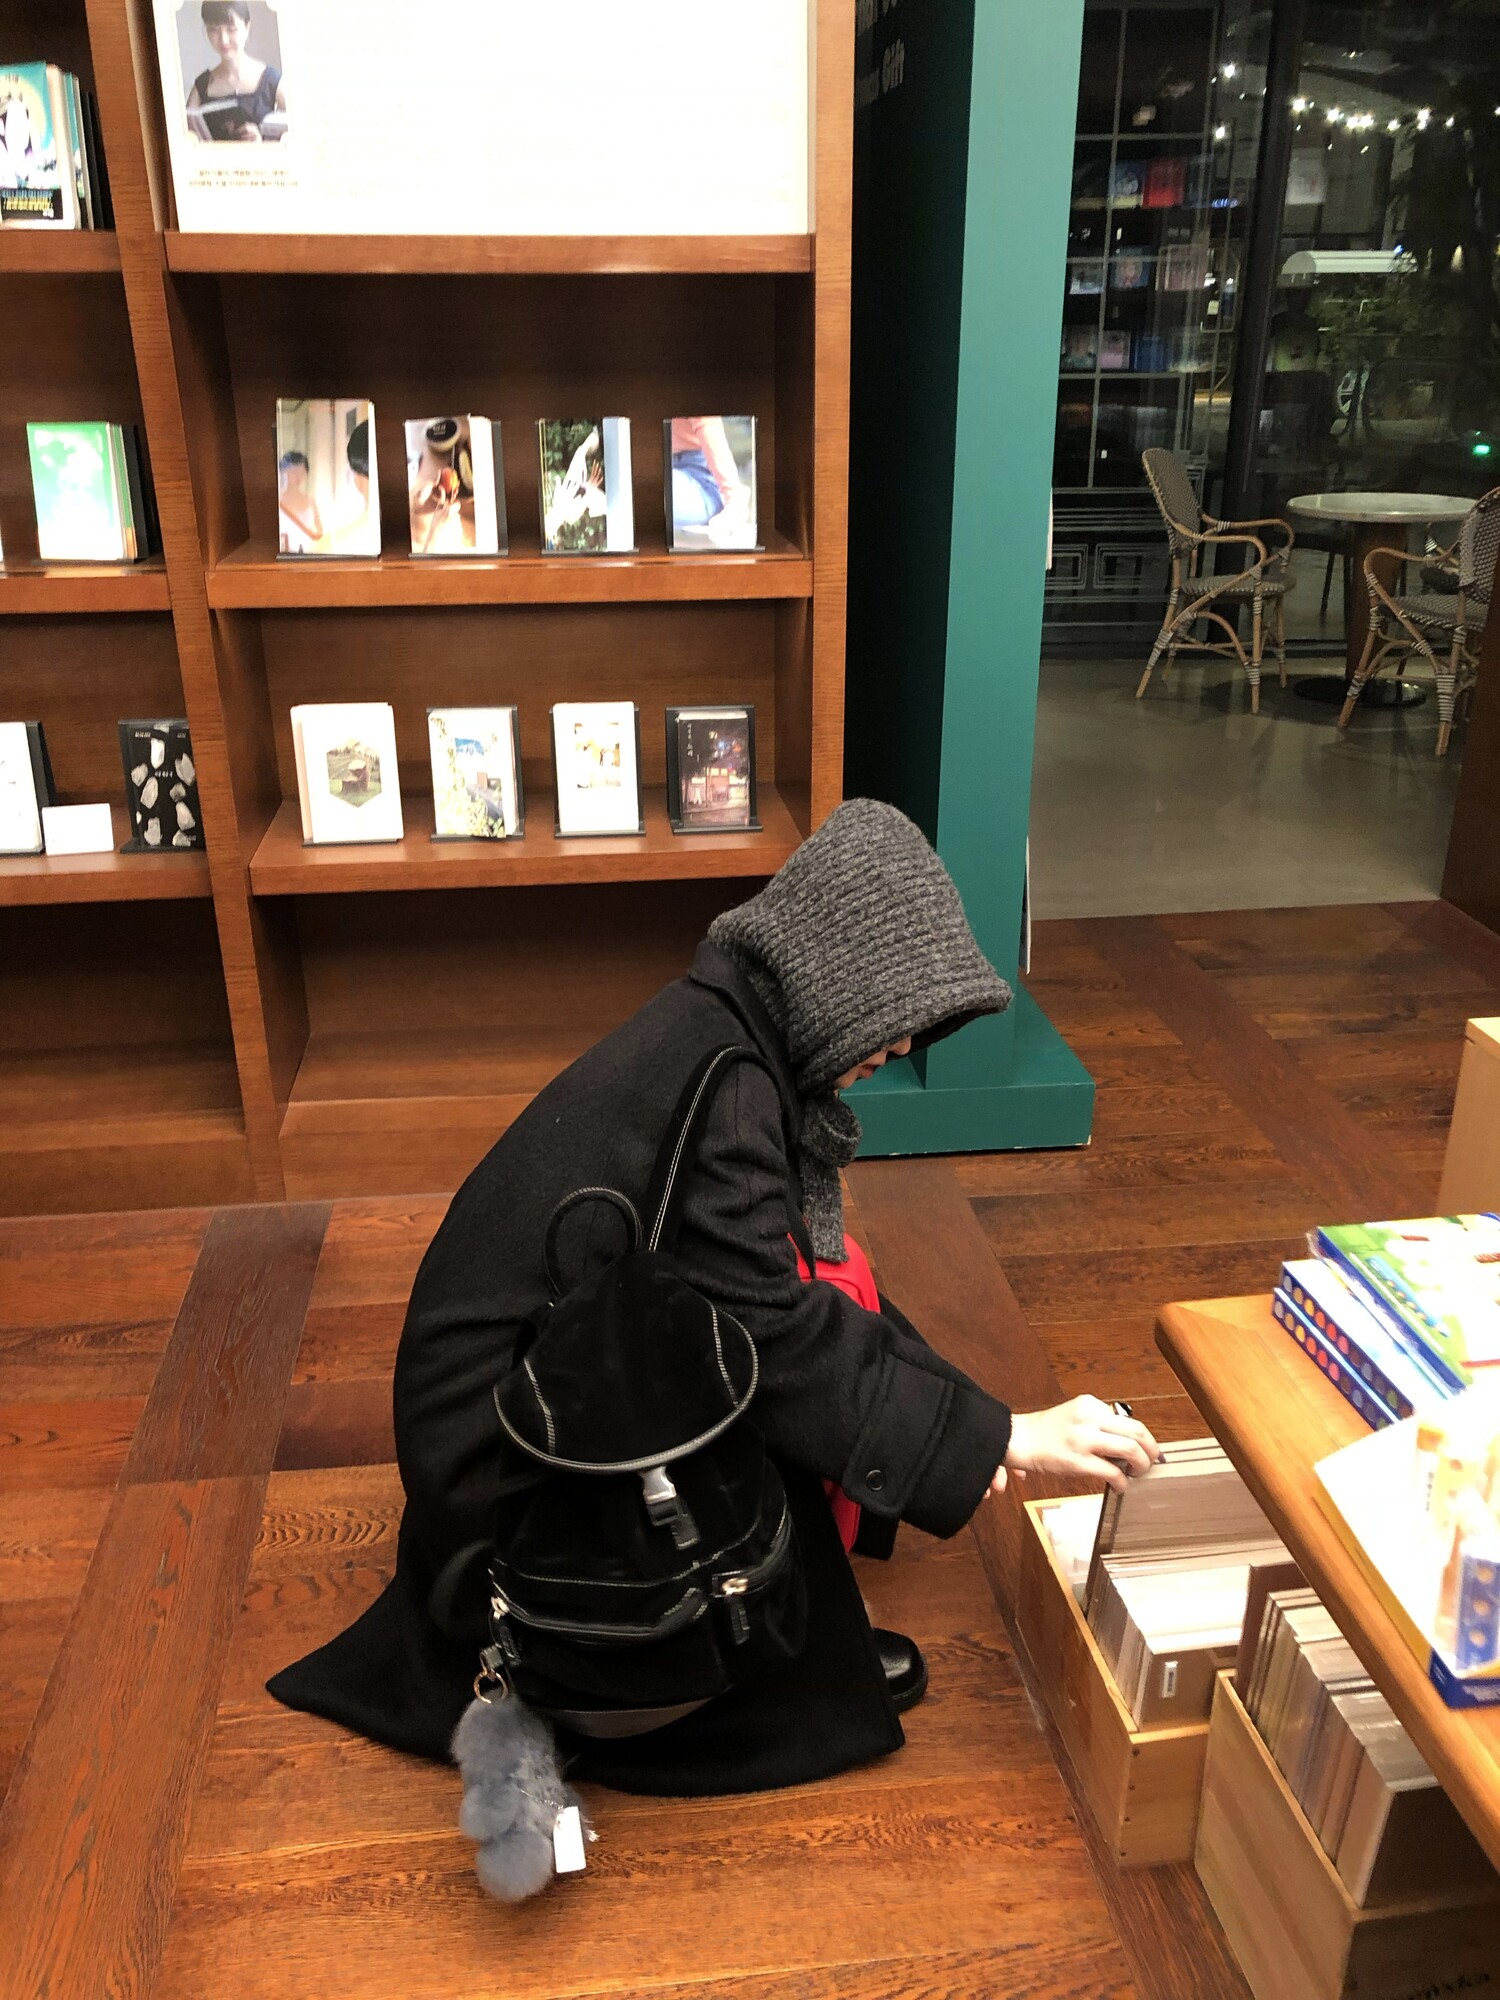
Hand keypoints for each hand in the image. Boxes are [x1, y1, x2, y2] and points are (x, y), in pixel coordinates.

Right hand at [989, 1395, 1160, 1497]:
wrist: (1020, 1439)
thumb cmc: (1047, 1431)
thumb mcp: (1076, 1414)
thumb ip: (1099, 1421)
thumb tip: (1126, 1439)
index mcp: (1090, 1404)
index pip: (1127, 1419)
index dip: (1141, 1436)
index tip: (1144, 1448)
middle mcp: (1089, 1418)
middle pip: (1137, 1431)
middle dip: (1151, 1449)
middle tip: (1151, 1461)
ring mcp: (1084, 1440)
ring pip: (1130, 1449)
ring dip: (1141, 1465)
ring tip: (1138, 1473)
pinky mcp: (1078, 1462)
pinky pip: (1112, 1472)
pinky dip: (1122, 1482)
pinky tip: (1120, 1486)